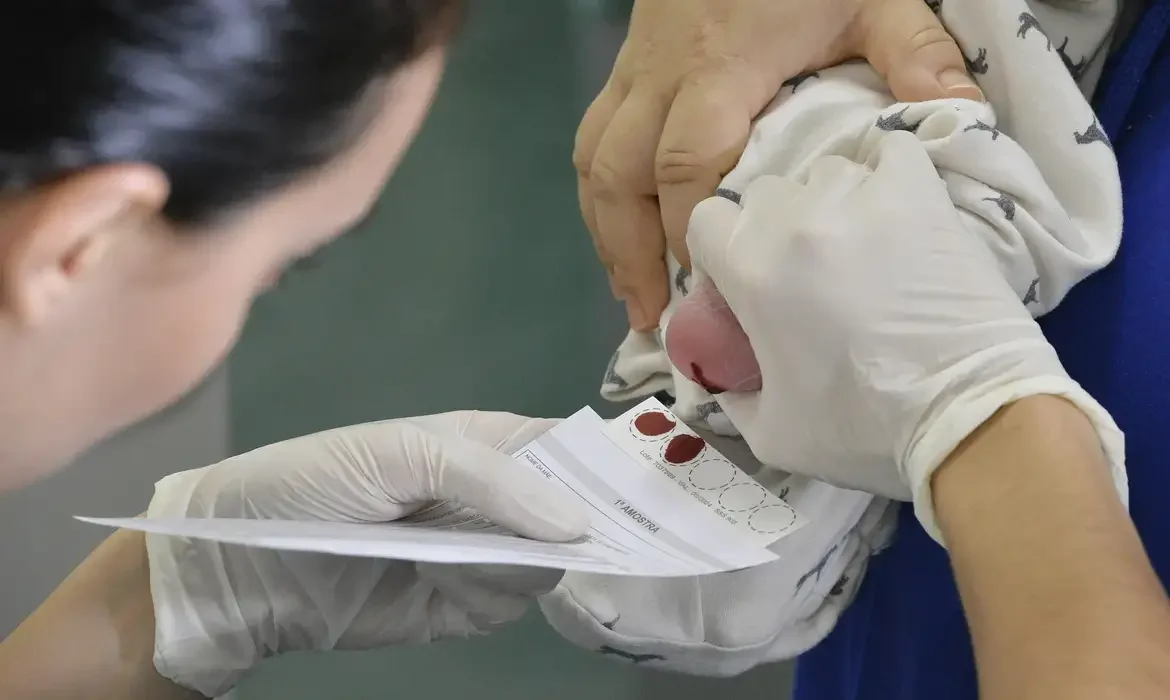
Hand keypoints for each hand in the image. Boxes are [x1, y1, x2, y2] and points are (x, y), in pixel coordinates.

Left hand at [144, 411, 588, 697]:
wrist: (245, 568)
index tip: (653, 483)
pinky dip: (490, 595)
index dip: (605, 463)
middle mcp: (491, 499)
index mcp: (484, 445)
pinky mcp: (460, 605)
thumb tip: (576, 521)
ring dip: (526, 560)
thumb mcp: (403, 453)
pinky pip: (506, 603)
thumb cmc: (317, 482)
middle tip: (619, 536)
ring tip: (473, 553)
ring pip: (545, 562)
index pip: (564, 447)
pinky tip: (446, 580)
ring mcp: (478, 554)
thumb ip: (491, 479)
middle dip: (590, 521)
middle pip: (569, 510)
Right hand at [576, 0, 981, 330]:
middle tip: (653, 316)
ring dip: (605, 231)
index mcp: (720, 67)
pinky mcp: (625, 66)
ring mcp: (634, 70)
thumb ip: (914, 53)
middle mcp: (661, 75)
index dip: (689, 230)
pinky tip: (619, 233)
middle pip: (619, 174)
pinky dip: (601, 195)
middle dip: (630, 251)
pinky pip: (594, 139)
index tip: (708, 286)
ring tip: (630, 292)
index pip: (687, 163)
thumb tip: (962, 122)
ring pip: (594, 159)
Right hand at [678, 133, 1123, 536]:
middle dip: (770, 230)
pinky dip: (885, 173)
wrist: (970, 417)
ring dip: (827, 205)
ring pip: (823, 174)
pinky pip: (890, 152)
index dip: (718, 252)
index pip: (706, 220)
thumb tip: (724, 375)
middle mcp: (798, 219)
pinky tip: (892, 208)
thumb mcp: (770, 433)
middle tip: (801, 276)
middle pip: (763, 194)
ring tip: (854, 248)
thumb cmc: (863, 430)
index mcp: (752, 269)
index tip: (741, 284)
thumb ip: (732, 395)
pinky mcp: (921, 193)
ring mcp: (863, 197)